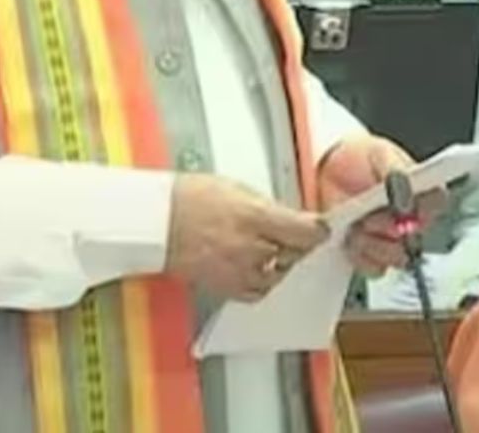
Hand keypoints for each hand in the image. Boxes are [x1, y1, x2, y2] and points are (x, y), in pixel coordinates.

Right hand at [166, 174, 328, 301]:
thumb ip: (266, 207)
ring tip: (270, 248)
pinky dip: (262, 281)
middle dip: (298, 244)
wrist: (156, 222)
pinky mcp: (224, 287)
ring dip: (281, 263)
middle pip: (295, 254)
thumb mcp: (237, 188)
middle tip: (295, 234)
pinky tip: (255, 266)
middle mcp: (250, 247)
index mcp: (255, 216)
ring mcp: (237, 270)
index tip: (322, 228)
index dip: (319, 230)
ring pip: (278, 275)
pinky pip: (256, 291)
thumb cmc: (188, 198)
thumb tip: (287, 216)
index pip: (305, 231)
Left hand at [318, 136, 446, 276]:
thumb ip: (395, 170)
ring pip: (397, 257)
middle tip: (370, 217)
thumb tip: (406, 187)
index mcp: (422, 190)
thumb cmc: (359, 159)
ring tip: (356, 226)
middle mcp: (412, 219)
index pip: (438, 202)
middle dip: (390, 228)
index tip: (402, 206)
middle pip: (417, 237)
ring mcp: (393, 240)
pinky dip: (360, 255)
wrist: (328, 171)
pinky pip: (375, 268)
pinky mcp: (373, 256)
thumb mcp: (379, 153)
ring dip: (373, 243)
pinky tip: (349, 238)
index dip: (424, 207)